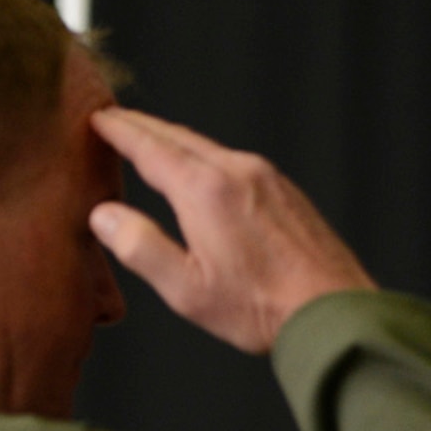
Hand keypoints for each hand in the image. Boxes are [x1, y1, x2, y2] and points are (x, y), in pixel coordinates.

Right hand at [88, 108, 376, 353]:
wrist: (333, 312)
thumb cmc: (262, 308)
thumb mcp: (187, 289)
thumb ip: (140, 248)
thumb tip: (104, 216)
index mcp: (205, 190)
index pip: (148, 146)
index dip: (118, 131)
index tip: (96, 119)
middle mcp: (237, 171)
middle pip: (178, 137)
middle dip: (143, 127)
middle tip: (116, 121)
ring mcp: (268, 178)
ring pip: (210, 148)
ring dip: (176, 143)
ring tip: (154, 145)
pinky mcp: (287, 192)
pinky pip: (237, 163)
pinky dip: (208, 159)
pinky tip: (205, 176)